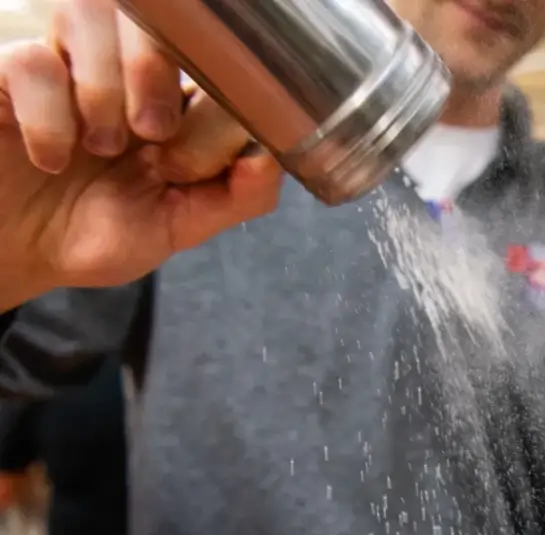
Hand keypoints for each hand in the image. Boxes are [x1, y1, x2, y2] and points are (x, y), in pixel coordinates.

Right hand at [0, 0, 281, 309]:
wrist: (15, 253)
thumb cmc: (90, 233)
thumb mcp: (175, 227)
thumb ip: (232, 198)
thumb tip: (270, 159)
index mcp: (171, 96)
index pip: (214, 56)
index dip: (216, 96)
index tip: (196, 159)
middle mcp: (118, 64)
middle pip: (155, 15)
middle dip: (158, 74)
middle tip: (152, 137)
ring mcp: (62, 57)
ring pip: (93, 12)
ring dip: (105, 88)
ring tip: (99, 147)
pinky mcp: (5, 68)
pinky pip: (33, 59)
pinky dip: (49, 116)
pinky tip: (49, 155)